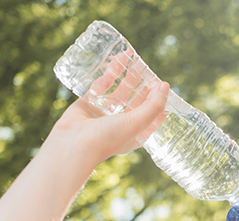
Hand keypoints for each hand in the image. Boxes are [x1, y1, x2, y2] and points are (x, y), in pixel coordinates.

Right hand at [46, 57, 169, 164]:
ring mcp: (103, 114)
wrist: (73, 144)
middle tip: (148, 69)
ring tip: (133, 59)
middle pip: (135, 100)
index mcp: (133, 133)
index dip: (158, 102)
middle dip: (142, 85)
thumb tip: (165, 86)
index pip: (151, 116)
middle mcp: (119, 124)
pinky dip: (108, 74)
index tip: (164, 87)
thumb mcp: (137, 123)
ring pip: (118, 91)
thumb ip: (153, 105)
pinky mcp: (88, 103)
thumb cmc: (107, 139)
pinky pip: (100, 86)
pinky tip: (117, 61)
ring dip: (126, 76)